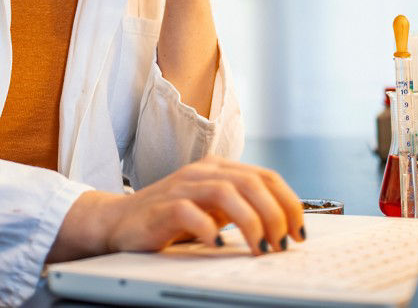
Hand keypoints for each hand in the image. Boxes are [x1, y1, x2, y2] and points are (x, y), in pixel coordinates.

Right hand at [48, 156, 306, 261]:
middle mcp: (203, 172)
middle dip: (276, 215)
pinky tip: (218, 244)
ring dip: (251, 222)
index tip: (300, 232)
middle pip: (252, 182)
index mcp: (219, 169)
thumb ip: (241, 208)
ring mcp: (182, 186)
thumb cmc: (168, 219)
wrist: (118, 222)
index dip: (289, 203)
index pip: (266, 176)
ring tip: (261, 248)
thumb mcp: (212, 210)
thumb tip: (283, 228)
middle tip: (283, 244)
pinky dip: (209, 228)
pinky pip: (190, 211)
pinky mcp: (163, 206)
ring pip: (227, 192)